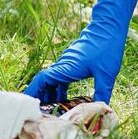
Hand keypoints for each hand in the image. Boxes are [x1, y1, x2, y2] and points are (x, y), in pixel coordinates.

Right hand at [23, 0, 137, 104]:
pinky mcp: (73, 61)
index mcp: (66, 67)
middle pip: (44, 81)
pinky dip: (59, 88)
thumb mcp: (106, 73)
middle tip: (39, 112)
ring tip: (51, 109)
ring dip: (50, 93)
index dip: (34, 92)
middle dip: (40, 96)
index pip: (43, 80)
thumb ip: (102, 92)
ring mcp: (67, 62)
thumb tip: (100, 109)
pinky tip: (65, 97)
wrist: (108, 26)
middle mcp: (63, 64)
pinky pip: (61, 76)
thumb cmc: (107, 47)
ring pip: (52, 79)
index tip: (29, 104)